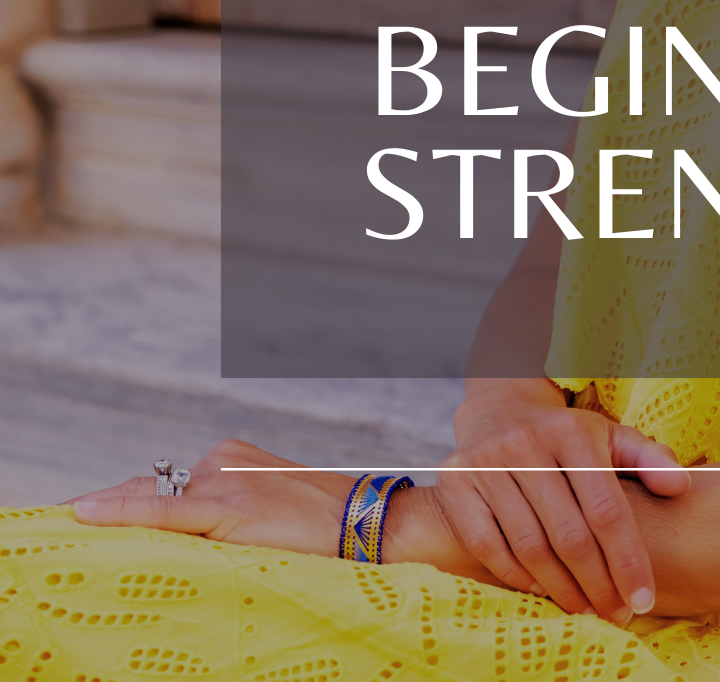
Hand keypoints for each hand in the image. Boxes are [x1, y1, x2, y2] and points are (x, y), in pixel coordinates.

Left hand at [66, 439, 483, 577]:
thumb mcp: (269, 507)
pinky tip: (86, 512)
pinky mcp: (226, 507)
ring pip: (151, 505)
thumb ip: (225, 511)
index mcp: (232, 457)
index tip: (86, 518)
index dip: (125, 508)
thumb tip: (180, 533)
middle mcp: (222, 461)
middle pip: (151, 494)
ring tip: (84, 534)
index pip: (163, 486)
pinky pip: (163, 512)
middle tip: (77, 532)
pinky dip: (122, 512)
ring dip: (120, 523)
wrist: (370, 525)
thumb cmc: (324, 523)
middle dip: (117, 517)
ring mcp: (223, 481)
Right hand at [444, 379, 689, 621]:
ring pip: (530, 545)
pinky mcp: (456, 483)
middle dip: (598, 584)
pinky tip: (543, 589)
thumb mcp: (610, 436)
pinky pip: (488, 546)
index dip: (627, 559)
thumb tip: (680, 487)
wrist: (500, 409)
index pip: (606, 509)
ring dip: (561, 588)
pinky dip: (518, 576)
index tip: (644, 599)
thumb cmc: (567, 435)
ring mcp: (486, 462)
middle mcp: (526, 443)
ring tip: (586, 608)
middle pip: (569, 534)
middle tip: (617, 613)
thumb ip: (649, 459)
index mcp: (571, 430)